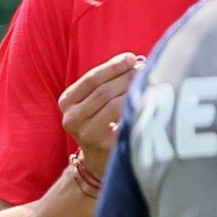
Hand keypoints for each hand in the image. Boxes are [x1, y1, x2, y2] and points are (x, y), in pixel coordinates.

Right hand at [60, 53, 140, 176]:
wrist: (97, 159)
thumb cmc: (100, 120)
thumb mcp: (93, 101)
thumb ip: (107, 81)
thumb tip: (136, 61)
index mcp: (67, 100)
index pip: (92, 78)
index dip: (113, 66)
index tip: (132, 57)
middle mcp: (72, 117)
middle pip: (104, 91)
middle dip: (128, 78)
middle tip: (146, 70)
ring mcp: (86, 133)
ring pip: (115, 106)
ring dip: (135, 92)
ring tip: (149, 84)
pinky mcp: (103, 146)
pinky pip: (124, 122)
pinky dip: (137, 110)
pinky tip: (148, 102)